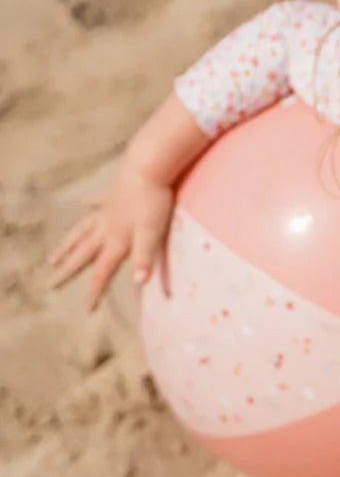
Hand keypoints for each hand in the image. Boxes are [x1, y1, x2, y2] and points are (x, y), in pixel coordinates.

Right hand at [48, 163, 176, 310]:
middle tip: (48, 284)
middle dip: (66, 272)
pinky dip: (89, 205)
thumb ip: (145, 257)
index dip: (95, 292)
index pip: (103, 271)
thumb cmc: (153, 201)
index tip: (85, 310)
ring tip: (53, 257)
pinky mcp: (111, 194)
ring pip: (81, 232)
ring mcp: (105, 210)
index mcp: (116, 240)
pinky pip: (96, 203)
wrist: (149, 166)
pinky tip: (82, 203)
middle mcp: (105, 227)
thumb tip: (140, 283)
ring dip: (67, 245)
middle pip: (81, 254)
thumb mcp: (153, 232)